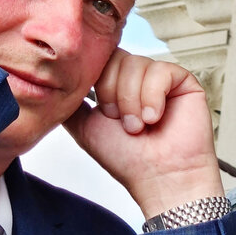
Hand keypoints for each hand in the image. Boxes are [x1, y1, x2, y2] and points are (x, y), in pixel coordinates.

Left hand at [68, 50, 223, 218]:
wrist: (159, 177)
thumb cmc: (128, 158)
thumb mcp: (85, 126)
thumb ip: (70, 102)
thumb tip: (53, 82)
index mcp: (115, 85)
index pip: (99, 59)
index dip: (96, 82)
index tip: (103, 113)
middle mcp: (137, 78)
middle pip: (115, 57)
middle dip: (113, 94)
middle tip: (122, 123)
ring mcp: (160, 78)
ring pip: (137, 63)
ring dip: (132, 101)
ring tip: (140, 126)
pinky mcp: (182, 81)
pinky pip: (161, 71)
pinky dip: (153, 97)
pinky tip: (155, 117)